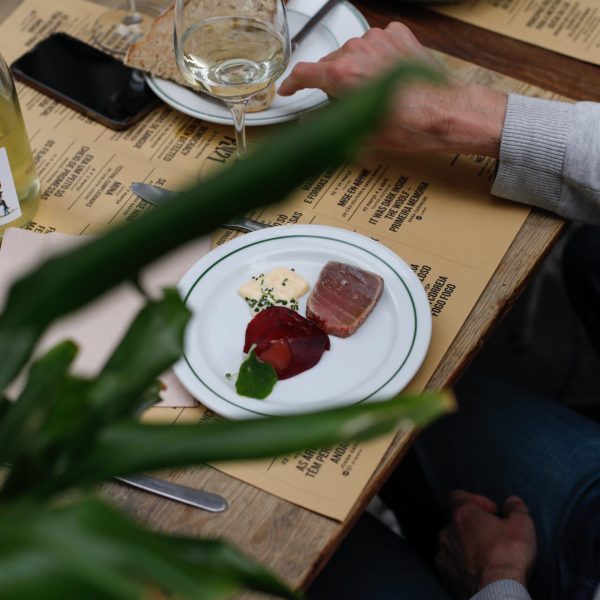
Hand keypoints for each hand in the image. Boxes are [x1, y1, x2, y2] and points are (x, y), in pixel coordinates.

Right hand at [279, 23, 506, 156]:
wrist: (445, 112)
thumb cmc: (409, 125)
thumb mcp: (359, 133)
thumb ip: (330, 123)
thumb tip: (315, 122)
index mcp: (342, 75)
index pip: (304, 73)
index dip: (291, 83)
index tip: (288, 88)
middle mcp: (357, 51)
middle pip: (330, 63)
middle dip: (332, 82)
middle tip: (342, 102)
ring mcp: (379, 40)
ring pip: (353, 53)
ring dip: (355, 70)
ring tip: (370, 93)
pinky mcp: (398, 36)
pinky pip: (377, 45)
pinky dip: (376, 58)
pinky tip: (385, 77)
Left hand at [435, 490, 536, 597]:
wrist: (497, 592)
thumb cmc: (508, 554)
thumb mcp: (522, 525)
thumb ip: (516, 508)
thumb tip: (513, 501)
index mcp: (462, 514)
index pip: (457, 496)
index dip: (474, 500)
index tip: (491, 511)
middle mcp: (447, 531)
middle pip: (457, 521)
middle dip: (473, 526)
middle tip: (492, 537)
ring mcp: (443, 554)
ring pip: (452, 543)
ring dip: (465, 546)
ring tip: (484, 557)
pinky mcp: (445, 575)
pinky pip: (450, 564)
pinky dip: (460, 565)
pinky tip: (476, 571)